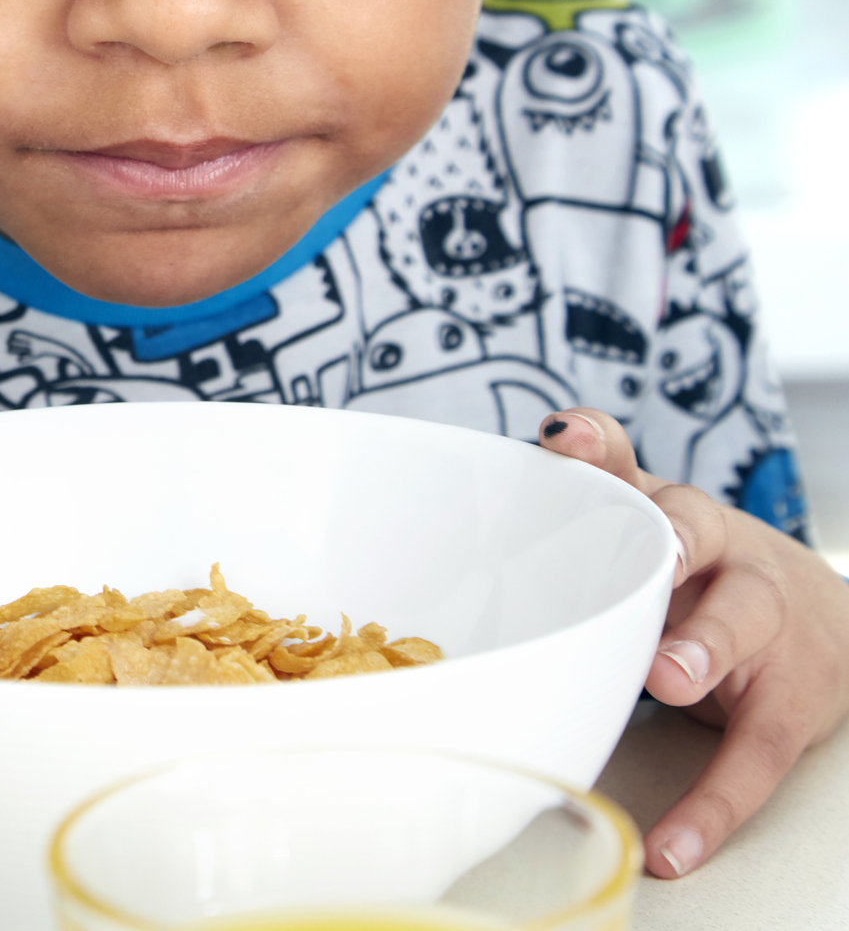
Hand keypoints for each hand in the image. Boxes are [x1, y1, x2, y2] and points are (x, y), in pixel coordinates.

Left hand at [538, 407, 848, 877]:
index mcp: (662, 508)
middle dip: (669, 547)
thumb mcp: (638, 531)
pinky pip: (755, 752)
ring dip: (704, 645)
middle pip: (696, 531)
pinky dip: (713, 803)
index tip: (563, 440)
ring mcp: (763, 618)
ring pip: (741, 621)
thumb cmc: (698, 575)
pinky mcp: (789, 699)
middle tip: (647, 567)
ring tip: (669, 677)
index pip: (624, 458)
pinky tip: (676, 846)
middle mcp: (718, 549)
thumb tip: (472, 522)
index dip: (596, 444)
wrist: (825, 621)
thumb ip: (567, 519)